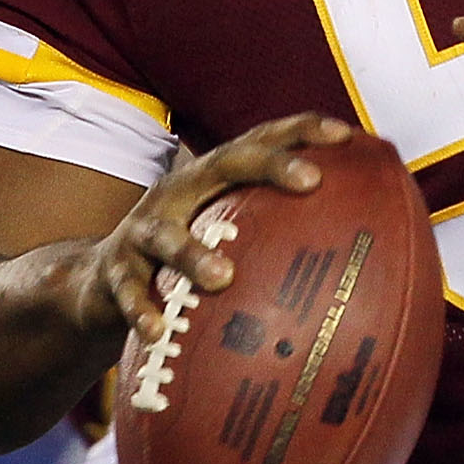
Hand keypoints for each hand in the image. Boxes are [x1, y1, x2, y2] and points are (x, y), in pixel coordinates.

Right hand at [79, 113, 348, 343]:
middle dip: (269, 165)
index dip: (301, 131)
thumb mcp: (228, 238)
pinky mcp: (113, 271)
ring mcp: (142, 230)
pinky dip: (140, 309)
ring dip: (192, 253)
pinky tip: (157, 331)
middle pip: (225, 164)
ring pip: (166, 235)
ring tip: (221, 277)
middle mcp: (179, 192)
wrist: (98, 285)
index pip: (261, 142)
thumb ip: (280, 240)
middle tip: (310, 181)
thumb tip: (366, 267)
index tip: (346, 136)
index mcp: (213, 181)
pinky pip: (127, 290)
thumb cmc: (187, 261)